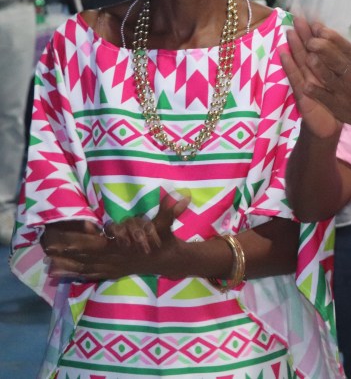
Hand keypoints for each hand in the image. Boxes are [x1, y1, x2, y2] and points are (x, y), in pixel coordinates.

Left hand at [42, 194, 189, 280]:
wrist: (170, 262)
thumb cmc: (164, 241)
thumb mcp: (167, 226)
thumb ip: (170, 212)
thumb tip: (182, 197)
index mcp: (124, 247)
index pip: (101, 243)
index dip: (86, 239)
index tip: (68, 235)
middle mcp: (115, 258)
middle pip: (87, 255)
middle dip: (68, 251)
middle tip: (47, 247)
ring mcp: (111, 267)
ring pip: (85, 267)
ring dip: (67, 264)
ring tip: (48, 262)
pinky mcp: (110, 272)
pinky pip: (89, 274)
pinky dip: (73, 274)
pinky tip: (58, 274)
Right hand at [282, 15, 343, 138]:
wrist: (330, 128)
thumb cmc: (343, 104)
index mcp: (331, 68)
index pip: (326, 47)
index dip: (321, 34)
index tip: (316, 19)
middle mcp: (317, 73)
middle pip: (311, 51)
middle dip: (306, 35)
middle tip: (299, 18)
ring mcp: (309, 82)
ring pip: (302, 61)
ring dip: (295, 46)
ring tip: (290, 30)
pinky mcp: (304, 95)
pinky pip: (295, 79)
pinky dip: (289, 67)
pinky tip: (283, 54)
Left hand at [288, 19, 350, 135]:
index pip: (346, 48)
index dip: (332, 37)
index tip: (320, 28)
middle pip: (333, 59)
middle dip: (319, 47)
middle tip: (309, 39)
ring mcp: (344, 93)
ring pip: (325, 75)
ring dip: (314, 64)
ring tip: (306, 55)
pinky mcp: (337, 106)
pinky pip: (321, 96)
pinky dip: (312, 89)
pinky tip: (304, 81)